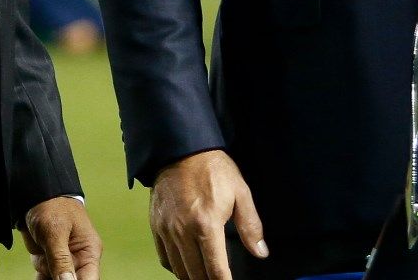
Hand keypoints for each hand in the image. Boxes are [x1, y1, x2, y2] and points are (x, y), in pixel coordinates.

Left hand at [23, 195, 100, 279]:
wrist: (35, 196)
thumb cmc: (52, 207)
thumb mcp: (55, 232)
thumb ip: (61, 259)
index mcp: (89, 252)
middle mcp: (78, 260)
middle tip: (49, 272)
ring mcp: (62, 262)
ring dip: (48, 278)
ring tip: (43, 265)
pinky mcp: (48, 262)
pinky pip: (45, 278)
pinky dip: (41, 278)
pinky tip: (39, 267)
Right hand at [149, 149, 267, 279]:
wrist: (180, 149)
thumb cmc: (213, 169)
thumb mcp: (240, 192)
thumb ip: (251, 226)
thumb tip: (261, 252)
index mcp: (206, 224)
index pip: (216, 269)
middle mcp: (183, 231)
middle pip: (196, 275)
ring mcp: (167, 230)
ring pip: (179, 270)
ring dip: (193, 278)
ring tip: (205, 277)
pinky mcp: (156, 226)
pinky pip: (164, 258)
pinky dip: (176, 267)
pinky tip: (187, 266)